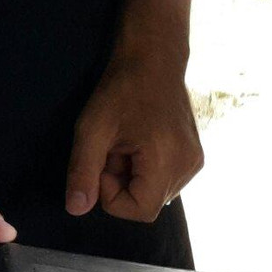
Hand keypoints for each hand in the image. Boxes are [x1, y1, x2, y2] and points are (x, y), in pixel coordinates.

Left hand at [65, 56, 202, 221]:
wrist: (155, 59)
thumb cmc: (122, 89)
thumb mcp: (92, 128)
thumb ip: (83, 171)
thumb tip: (76, 209)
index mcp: (167, 161)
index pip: (140, 211)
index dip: (112, 196)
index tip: (104, 162)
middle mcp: (189, 168)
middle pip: (148, 204)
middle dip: (122, 184)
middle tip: (113, 149)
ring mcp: (195, 164)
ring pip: (156, 194)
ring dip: (134, 178)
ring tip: (128, 144)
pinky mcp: (195, 158)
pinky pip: (166, 181)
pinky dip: (148, 171)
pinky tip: (142, 144)